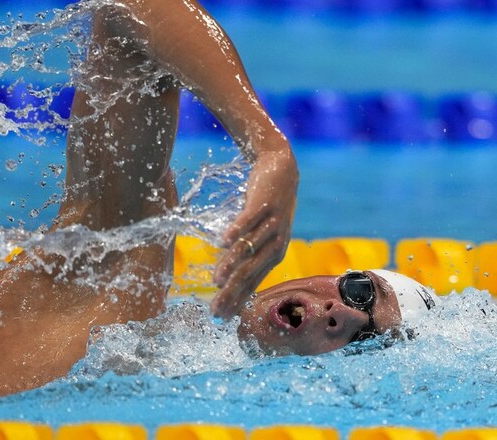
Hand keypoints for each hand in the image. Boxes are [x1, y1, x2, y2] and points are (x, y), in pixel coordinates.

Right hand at [211, 147, 298, 318]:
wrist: (281, 172)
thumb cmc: (267, 209)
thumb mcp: (261, 235)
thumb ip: (246, 255)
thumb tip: (224, 277)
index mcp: (274, 255)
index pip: (253, 283)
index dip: (236, 300)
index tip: (220, 316)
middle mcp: (276, 243)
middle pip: (250, 272)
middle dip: (232, 291)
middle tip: (216, 307)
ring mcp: (271, 224)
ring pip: (249, 248)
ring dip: (232, 264)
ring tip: (216, 278)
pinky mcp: (264, 205)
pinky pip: (248, 220)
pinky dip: (236, 230)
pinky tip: (222, 241)